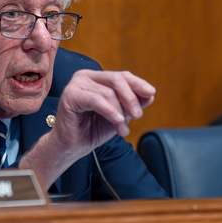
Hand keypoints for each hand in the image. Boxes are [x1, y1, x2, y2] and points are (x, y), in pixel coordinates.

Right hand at [18, 69, 154, 187]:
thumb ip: (133, 103)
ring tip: (122, 129)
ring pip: (107, 92)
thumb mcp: (119, 115)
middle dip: (130, 98)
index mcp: (97, 78)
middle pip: (116, 79)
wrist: (73, 146)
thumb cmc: (93, 129)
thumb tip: (150, 93)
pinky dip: (109, 111)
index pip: (122, 76)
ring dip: (119, 112)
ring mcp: (76, 84)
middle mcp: (85, 76)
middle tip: (138, 116)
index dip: (138, 84)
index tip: (151, 93)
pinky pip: (95, 100)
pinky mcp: (70, 95)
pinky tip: (117, 121)